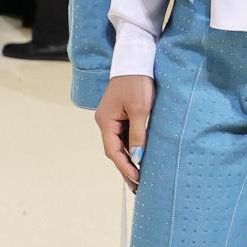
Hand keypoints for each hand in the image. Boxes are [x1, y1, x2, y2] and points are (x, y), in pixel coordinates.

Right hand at [95, 76, 155, 190]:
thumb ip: (138, 135)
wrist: (135, 60)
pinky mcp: (119, 115)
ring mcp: (111, 118)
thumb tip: (137, 158)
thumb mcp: (141, 110)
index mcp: (105, 121)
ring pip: (119, 145)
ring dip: (128, 160)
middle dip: (125, 168)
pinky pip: (123, 136)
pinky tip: (139, 158)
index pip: (113, 151)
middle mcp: (105, 122)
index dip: (124, 167)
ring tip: (140, 177)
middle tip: (138, 187)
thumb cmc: (137, 82)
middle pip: (114, 151)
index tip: (136, 180)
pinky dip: (131, 148)